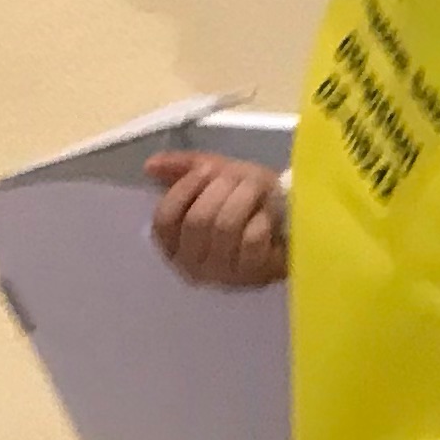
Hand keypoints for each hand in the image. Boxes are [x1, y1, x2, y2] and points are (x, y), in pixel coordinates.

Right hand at [145, 152, 285, 288]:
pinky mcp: (254, 274)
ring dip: (244, 197)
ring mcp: (223, 274)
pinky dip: (261, 217)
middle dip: (220, 188)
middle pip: (196, 221)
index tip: (206, 170)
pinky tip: (267, 215)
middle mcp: (192, 265)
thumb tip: (149, 165)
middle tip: (239, 176)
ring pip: (225, 227)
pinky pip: (252, 238)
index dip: (183, 189)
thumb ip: (182, 168)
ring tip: (257, 187)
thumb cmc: (247, 201)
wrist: (290, 223)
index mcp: (174, 244)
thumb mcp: (215, 178)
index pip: (163, 219)